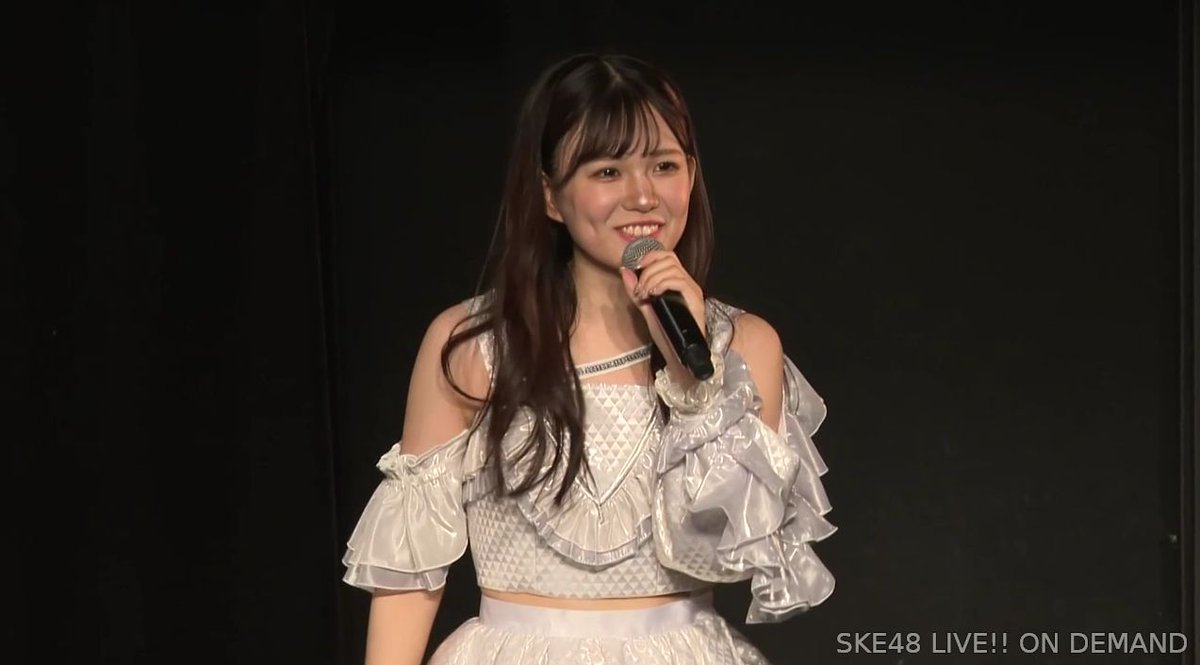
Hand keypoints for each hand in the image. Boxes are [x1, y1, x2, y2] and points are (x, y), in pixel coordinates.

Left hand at [618, 250, 707, 386]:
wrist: (680, 355)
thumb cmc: (666, 334)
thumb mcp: (646, 309)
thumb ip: (636, 291)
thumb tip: (624, 270)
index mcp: (677, 281)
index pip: (666, 255)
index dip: (648, 256)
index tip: (634, 267)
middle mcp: (687, 282)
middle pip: (668, 258)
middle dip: (648, 269)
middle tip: (639, 289)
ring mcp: (692, 291)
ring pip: (672, 268)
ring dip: (652, 278)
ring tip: (645, 294)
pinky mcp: (695, 300)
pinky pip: (679, 281)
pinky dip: (663, 284)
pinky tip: (653, 295)